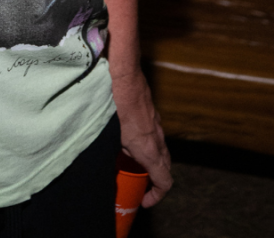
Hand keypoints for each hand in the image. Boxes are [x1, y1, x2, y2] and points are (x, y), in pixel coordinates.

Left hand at [111, 68, 172, 205]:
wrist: (124, 74)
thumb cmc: (115, 103)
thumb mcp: (110, 134)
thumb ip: (113, 151)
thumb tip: (108, 160)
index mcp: (149, 149)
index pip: (165, 181)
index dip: (157, 195)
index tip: (144, 199)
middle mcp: (157, 138)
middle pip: (164, 166)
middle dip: (154, 180)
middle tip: (139, 184)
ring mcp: (156, 123)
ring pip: (160, 149)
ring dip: (151, 160)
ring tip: (132, 162)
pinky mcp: (151, 112)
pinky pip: (155, 134)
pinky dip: (148, 144)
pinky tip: (129, 138)